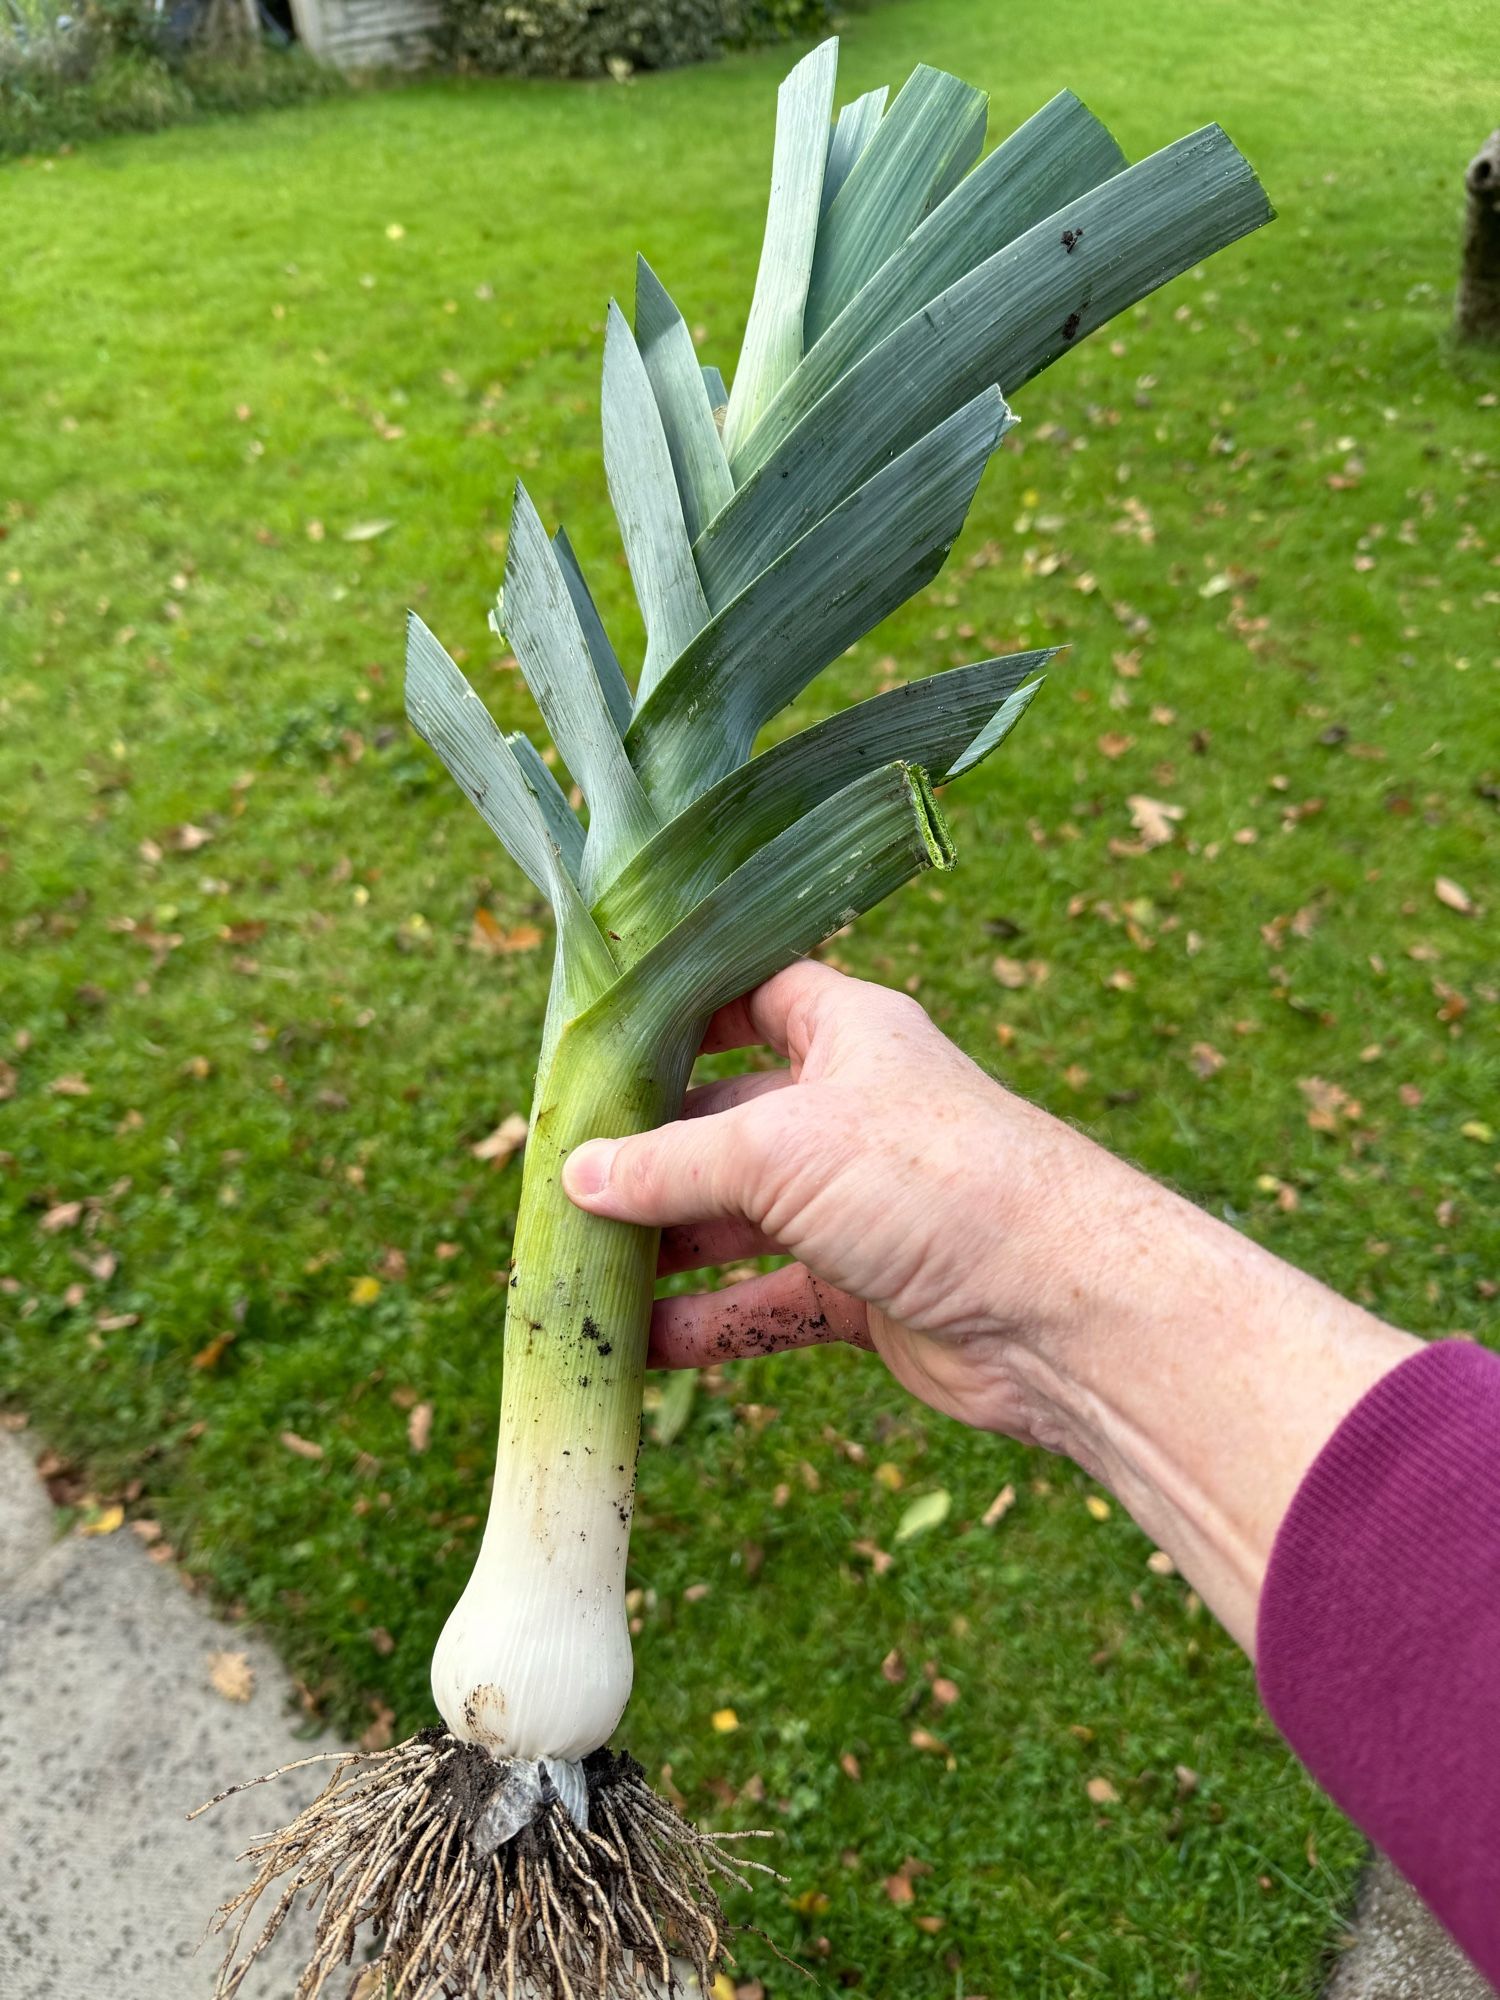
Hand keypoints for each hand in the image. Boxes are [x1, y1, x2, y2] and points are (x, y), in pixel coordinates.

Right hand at [564, 960, 1417, 1651]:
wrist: (1063, 1311)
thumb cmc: (931, 1181)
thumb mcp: (781, 1148)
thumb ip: (671, 1162)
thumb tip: (575, 1176)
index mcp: (848, 1036)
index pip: (754, 996)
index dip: (685, 1011)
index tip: (601, 1041)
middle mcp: (852, 1113)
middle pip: (728, 1122)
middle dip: (650, 1155)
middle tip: (560, 1182)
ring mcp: (860, 1207)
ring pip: (741, 1221)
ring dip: (668, 1249)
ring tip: (579, 1275)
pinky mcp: (868, 1292)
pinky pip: (768, 1301)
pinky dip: (712, 1323)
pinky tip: (644, 1350)